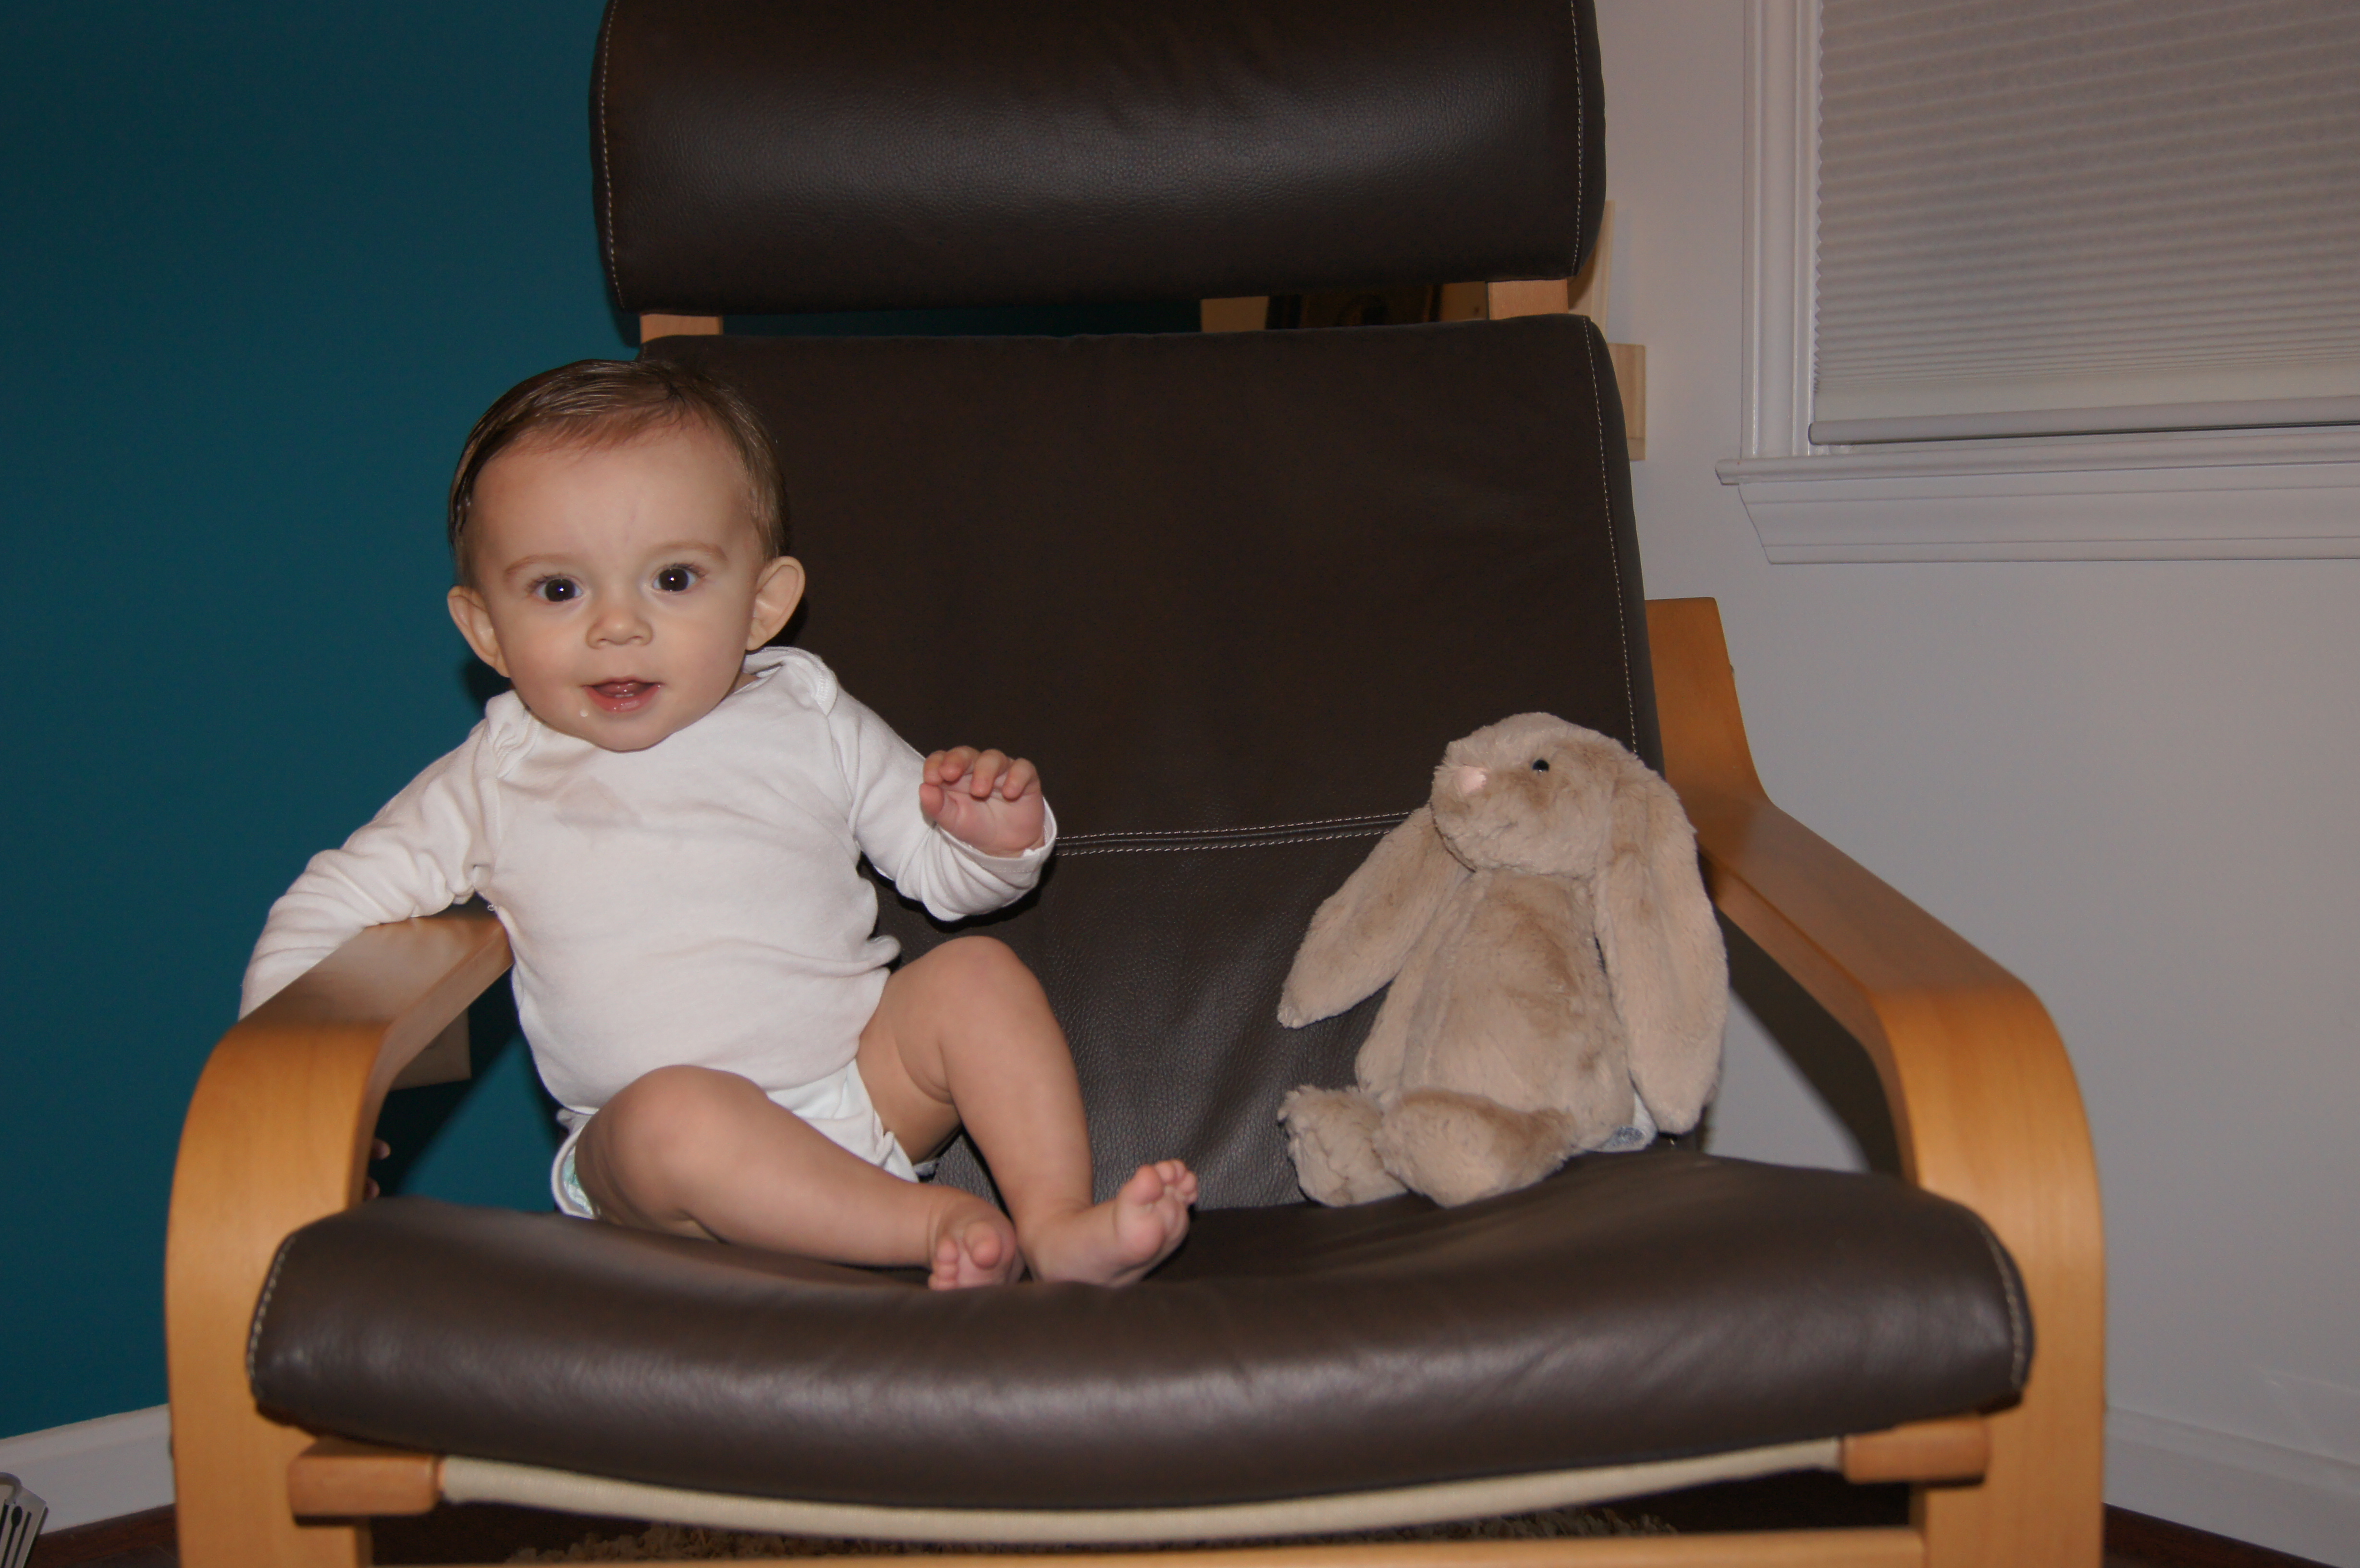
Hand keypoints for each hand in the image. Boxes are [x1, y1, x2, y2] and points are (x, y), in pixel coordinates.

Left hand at [922, 747, 1045, 856]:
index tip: (931, 778)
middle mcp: (977, 768)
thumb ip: (937, 806)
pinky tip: (1010, 793)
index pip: (942, 758)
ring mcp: (1002, 771)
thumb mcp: (953, 821)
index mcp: (955, 776)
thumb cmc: (976, 827)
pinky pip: (1023, 768)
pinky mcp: (1025, 778)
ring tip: (980, 791)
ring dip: (985, 771)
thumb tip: (923, 788)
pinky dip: (1016, 777)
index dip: (936, 763)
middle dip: (957, 760)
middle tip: (950, 774)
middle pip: (966, 753)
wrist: (1006, 847)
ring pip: (993, 757)